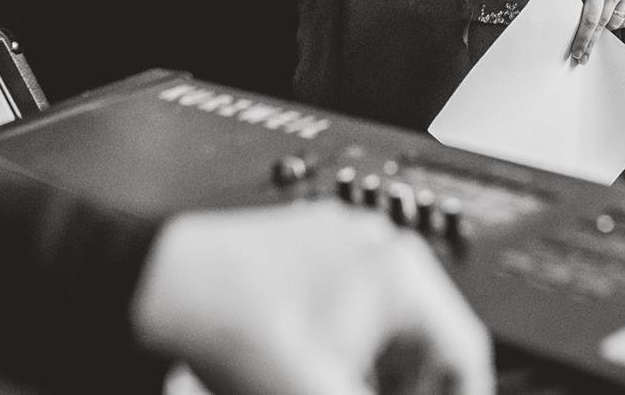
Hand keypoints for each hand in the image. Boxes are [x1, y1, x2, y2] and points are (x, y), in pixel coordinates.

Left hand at [131, 203, 492, 394]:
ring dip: (376, 374)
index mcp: (399, 275)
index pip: (466, 352)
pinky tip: (311, 374)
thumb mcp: (314, 391)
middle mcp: (381, 249)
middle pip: (428, 343)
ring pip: (390, 329)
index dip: (460, 393)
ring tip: (330, 390)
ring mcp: (345, 244)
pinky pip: (355, 307)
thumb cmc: (230, 323)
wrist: (158, 284)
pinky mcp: (312, 249)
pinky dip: (347, 351)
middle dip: (409, 387)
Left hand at [570, 0, 624, 64]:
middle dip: (591, 42)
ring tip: (601, 12)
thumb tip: (573, 25)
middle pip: (603, 25)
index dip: (583, 39)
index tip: (578, 53)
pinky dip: (618, 19)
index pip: (590, 19)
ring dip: (605, 26)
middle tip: (583, 56)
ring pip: (615, 24)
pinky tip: (613, 7)